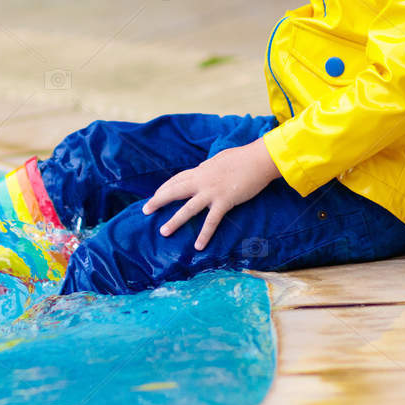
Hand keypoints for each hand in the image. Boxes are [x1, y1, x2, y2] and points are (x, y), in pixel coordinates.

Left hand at [142, 138, 281, 251]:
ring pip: (187, 208)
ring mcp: (211, 191)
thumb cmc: (243, 157)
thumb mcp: (220, 159)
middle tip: (145, 210)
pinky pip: (211, 221)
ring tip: (163, 232)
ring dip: (174, 221)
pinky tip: (198, 246)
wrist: (259, 159)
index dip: (165, 188)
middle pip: (174, 191)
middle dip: (158, 200)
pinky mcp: (224, 201)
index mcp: (201, 169)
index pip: (177, 179)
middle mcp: (202, 180)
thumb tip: (204, 168)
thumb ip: (210, 167)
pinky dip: (204, 234)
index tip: (155, 195)